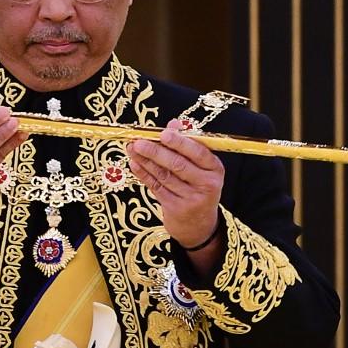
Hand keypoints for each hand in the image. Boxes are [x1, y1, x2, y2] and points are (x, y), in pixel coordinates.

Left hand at [127, 118, 224, 249]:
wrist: (199, 224)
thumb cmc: (198, 186)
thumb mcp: (200, 167)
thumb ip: (187, 144)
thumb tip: (173, 123)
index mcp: (215, 168)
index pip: (198, 153)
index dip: (180, 142)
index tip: (163, 134)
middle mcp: (207, 184)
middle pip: (178, 164)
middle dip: (156, 151)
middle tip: (139, 141)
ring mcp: (192, 198)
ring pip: (164, 175)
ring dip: (145, 160)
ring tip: (132, 148)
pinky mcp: (176, 208)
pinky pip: (156, 187)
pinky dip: (144, 174)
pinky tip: (135, 163)